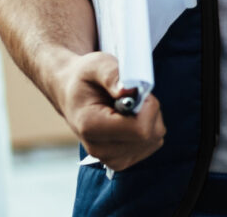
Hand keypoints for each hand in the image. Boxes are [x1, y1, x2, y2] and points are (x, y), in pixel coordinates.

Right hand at [54, 51, 165, 169]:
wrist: (72, 94)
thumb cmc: (85, 79)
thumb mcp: (96, 66)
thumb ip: (112, 75)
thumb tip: (130, 90)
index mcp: (91, 126)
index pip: (139, 129)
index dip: (149, 107)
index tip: (139, 91)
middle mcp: (99, 149)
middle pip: (149, 136)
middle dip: (151, 111)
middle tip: (135, 96)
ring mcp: (110, 158)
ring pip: (153, 140)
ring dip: (151, 119)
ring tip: (130, 107)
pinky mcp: (121, 160)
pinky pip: (151, 144)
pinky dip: (149, 128)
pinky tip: (132, 118)